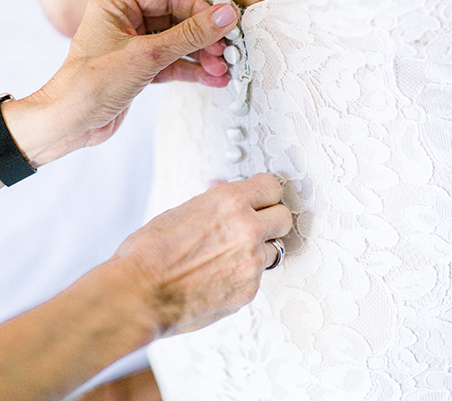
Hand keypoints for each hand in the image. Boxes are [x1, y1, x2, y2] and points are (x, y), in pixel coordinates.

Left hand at [2, 0, 237, 165]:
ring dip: (201, 56)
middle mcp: (124, 21)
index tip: (224, 23)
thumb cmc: (92, 83)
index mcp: (117, 4)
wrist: (69, 124)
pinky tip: (212, 79)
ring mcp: (132, 46)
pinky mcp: (138, 69)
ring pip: (176, 44)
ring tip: (222, 69)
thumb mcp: (148, 55)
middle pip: (176, 20)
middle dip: (202, 38)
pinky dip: (191, 71)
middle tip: (226, 51)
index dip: (199, 9)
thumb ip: (190, 35)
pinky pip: (171, 64)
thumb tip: (225, 16)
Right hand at [113, 174, 292, 336]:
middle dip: (269, 218)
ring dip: (259, 248)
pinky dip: (245, 274)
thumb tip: (223, 187)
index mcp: (231, 202)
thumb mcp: (182, 210)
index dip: (264, 192)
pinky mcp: (248, 291)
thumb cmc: (149, 252)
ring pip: (274, 249)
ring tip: (230, 253)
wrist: (138, 295)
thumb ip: (212, 199)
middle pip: (284, 217)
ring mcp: (251, 263)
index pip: (272, 186)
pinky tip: (220, 274)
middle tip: (254, 222)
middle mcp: (248, 229)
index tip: (260, 197)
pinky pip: (258, 276)